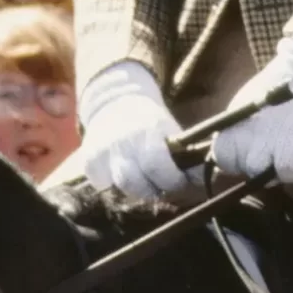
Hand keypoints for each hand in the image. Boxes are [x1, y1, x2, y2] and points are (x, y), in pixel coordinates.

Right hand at [77, 63, 188, 198]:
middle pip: (136, 183)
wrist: (113, 102)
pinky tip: (121, 175)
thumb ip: (184, 154)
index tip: (180, 182)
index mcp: (146, 132)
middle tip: (161, 185)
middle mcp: (120, 143)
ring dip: (135, 190)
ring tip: (144, 181)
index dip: (172, 180)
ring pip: (119, 188)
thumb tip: (204, 178)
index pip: (158, 166)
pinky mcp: (88, 162)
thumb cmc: (148, 122)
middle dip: (154, 190)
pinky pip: (102, 185)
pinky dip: (113, 186)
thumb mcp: (168, 130)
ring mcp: (101, 153)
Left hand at [210, 36, 292, 186]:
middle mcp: (243, 134)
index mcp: (232, 122)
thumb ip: (239, 125)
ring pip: (259, 174)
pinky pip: (287, 173)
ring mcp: (265, 141)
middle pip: (237, 168)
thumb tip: (237, 147)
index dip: (230, 161)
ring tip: (282, 161)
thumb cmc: (278, 82)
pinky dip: (292, 174)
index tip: (242, 158)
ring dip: (271, 174)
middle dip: (250, 168)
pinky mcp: (291, 146)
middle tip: (266, 160)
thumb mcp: (249, 101)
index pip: (219, 155)